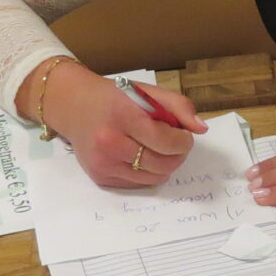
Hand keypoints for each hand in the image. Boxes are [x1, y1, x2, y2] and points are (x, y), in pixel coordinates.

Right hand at [23, 63, 206, 187]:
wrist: (74, 107)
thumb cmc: (115, 98)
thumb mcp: (147, 91)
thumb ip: (178, 106)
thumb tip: (201, 129)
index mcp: (123, 115)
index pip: (165, 141)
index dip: (183, 142)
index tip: (185, 136)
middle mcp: (109, 142)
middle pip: (162, 164)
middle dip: (178, 156)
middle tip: (176, 144)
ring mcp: (103, 163)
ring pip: (153, 178)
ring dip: (165, 166)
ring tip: (160, 150)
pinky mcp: (100, 177)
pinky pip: (138, 184)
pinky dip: (148, 173)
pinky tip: (141, 156)